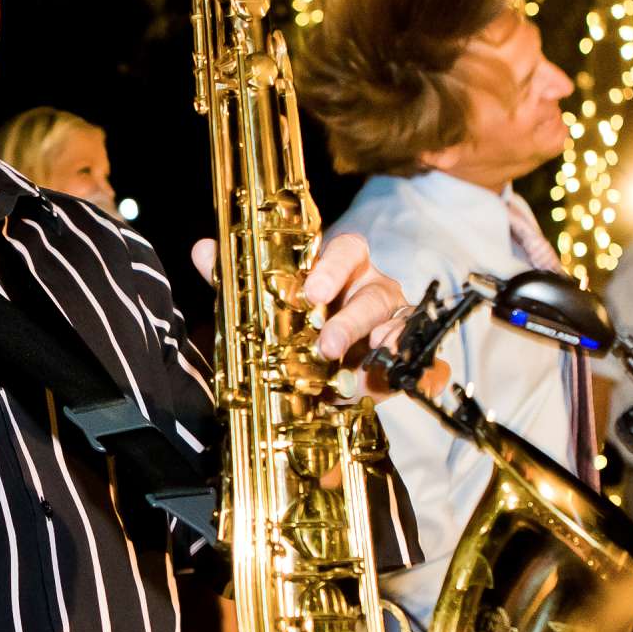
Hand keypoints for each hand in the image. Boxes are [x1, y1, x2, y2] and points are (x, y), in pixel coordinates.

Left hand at [190, 233, 434, 398]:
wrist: (329, 371)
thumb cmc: (303, 325)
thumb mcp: (269, 305)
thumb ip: (237, 278)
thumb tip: (203, 248)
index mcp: (343, 270)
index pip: (348, 250)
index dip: (333, 267)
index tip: (311, 292)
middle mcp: (374, 290)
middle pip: (372, 292)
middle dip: (349, 319)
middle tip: (326, 345)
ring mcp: (397, 322)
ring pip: (398, 324)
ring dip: (380, 345)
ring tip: (358, 369)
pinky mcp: (411, 357)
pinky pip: (429, 361)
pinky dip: (426, 372)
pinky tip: (413, 382)